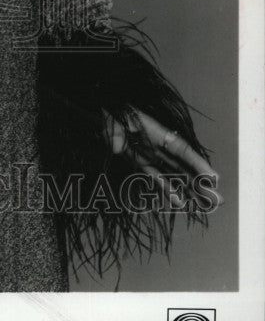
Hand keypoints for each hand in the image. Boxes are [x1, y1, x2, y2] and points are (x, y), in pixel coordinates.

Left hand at [104, 107, 223, 209]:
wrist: (102, 114)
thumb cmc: (111, 115)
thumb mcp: (114, 120)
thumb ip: (116, 134)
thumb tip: (116, 147)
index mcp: (157, 133)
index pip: (182, 150)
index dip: (198, 164)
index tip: (214, 178)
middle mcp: (158, 146)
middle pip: (184, 166)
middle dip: (201, 184)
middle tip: (218, 201)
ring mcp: (151, 155)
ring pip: (175, 175)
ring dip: (190, 190)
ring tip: (206, 206)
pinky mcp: (140, 163)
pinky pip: (158, 178)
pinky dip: (169, 189)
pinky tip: (180, 202)